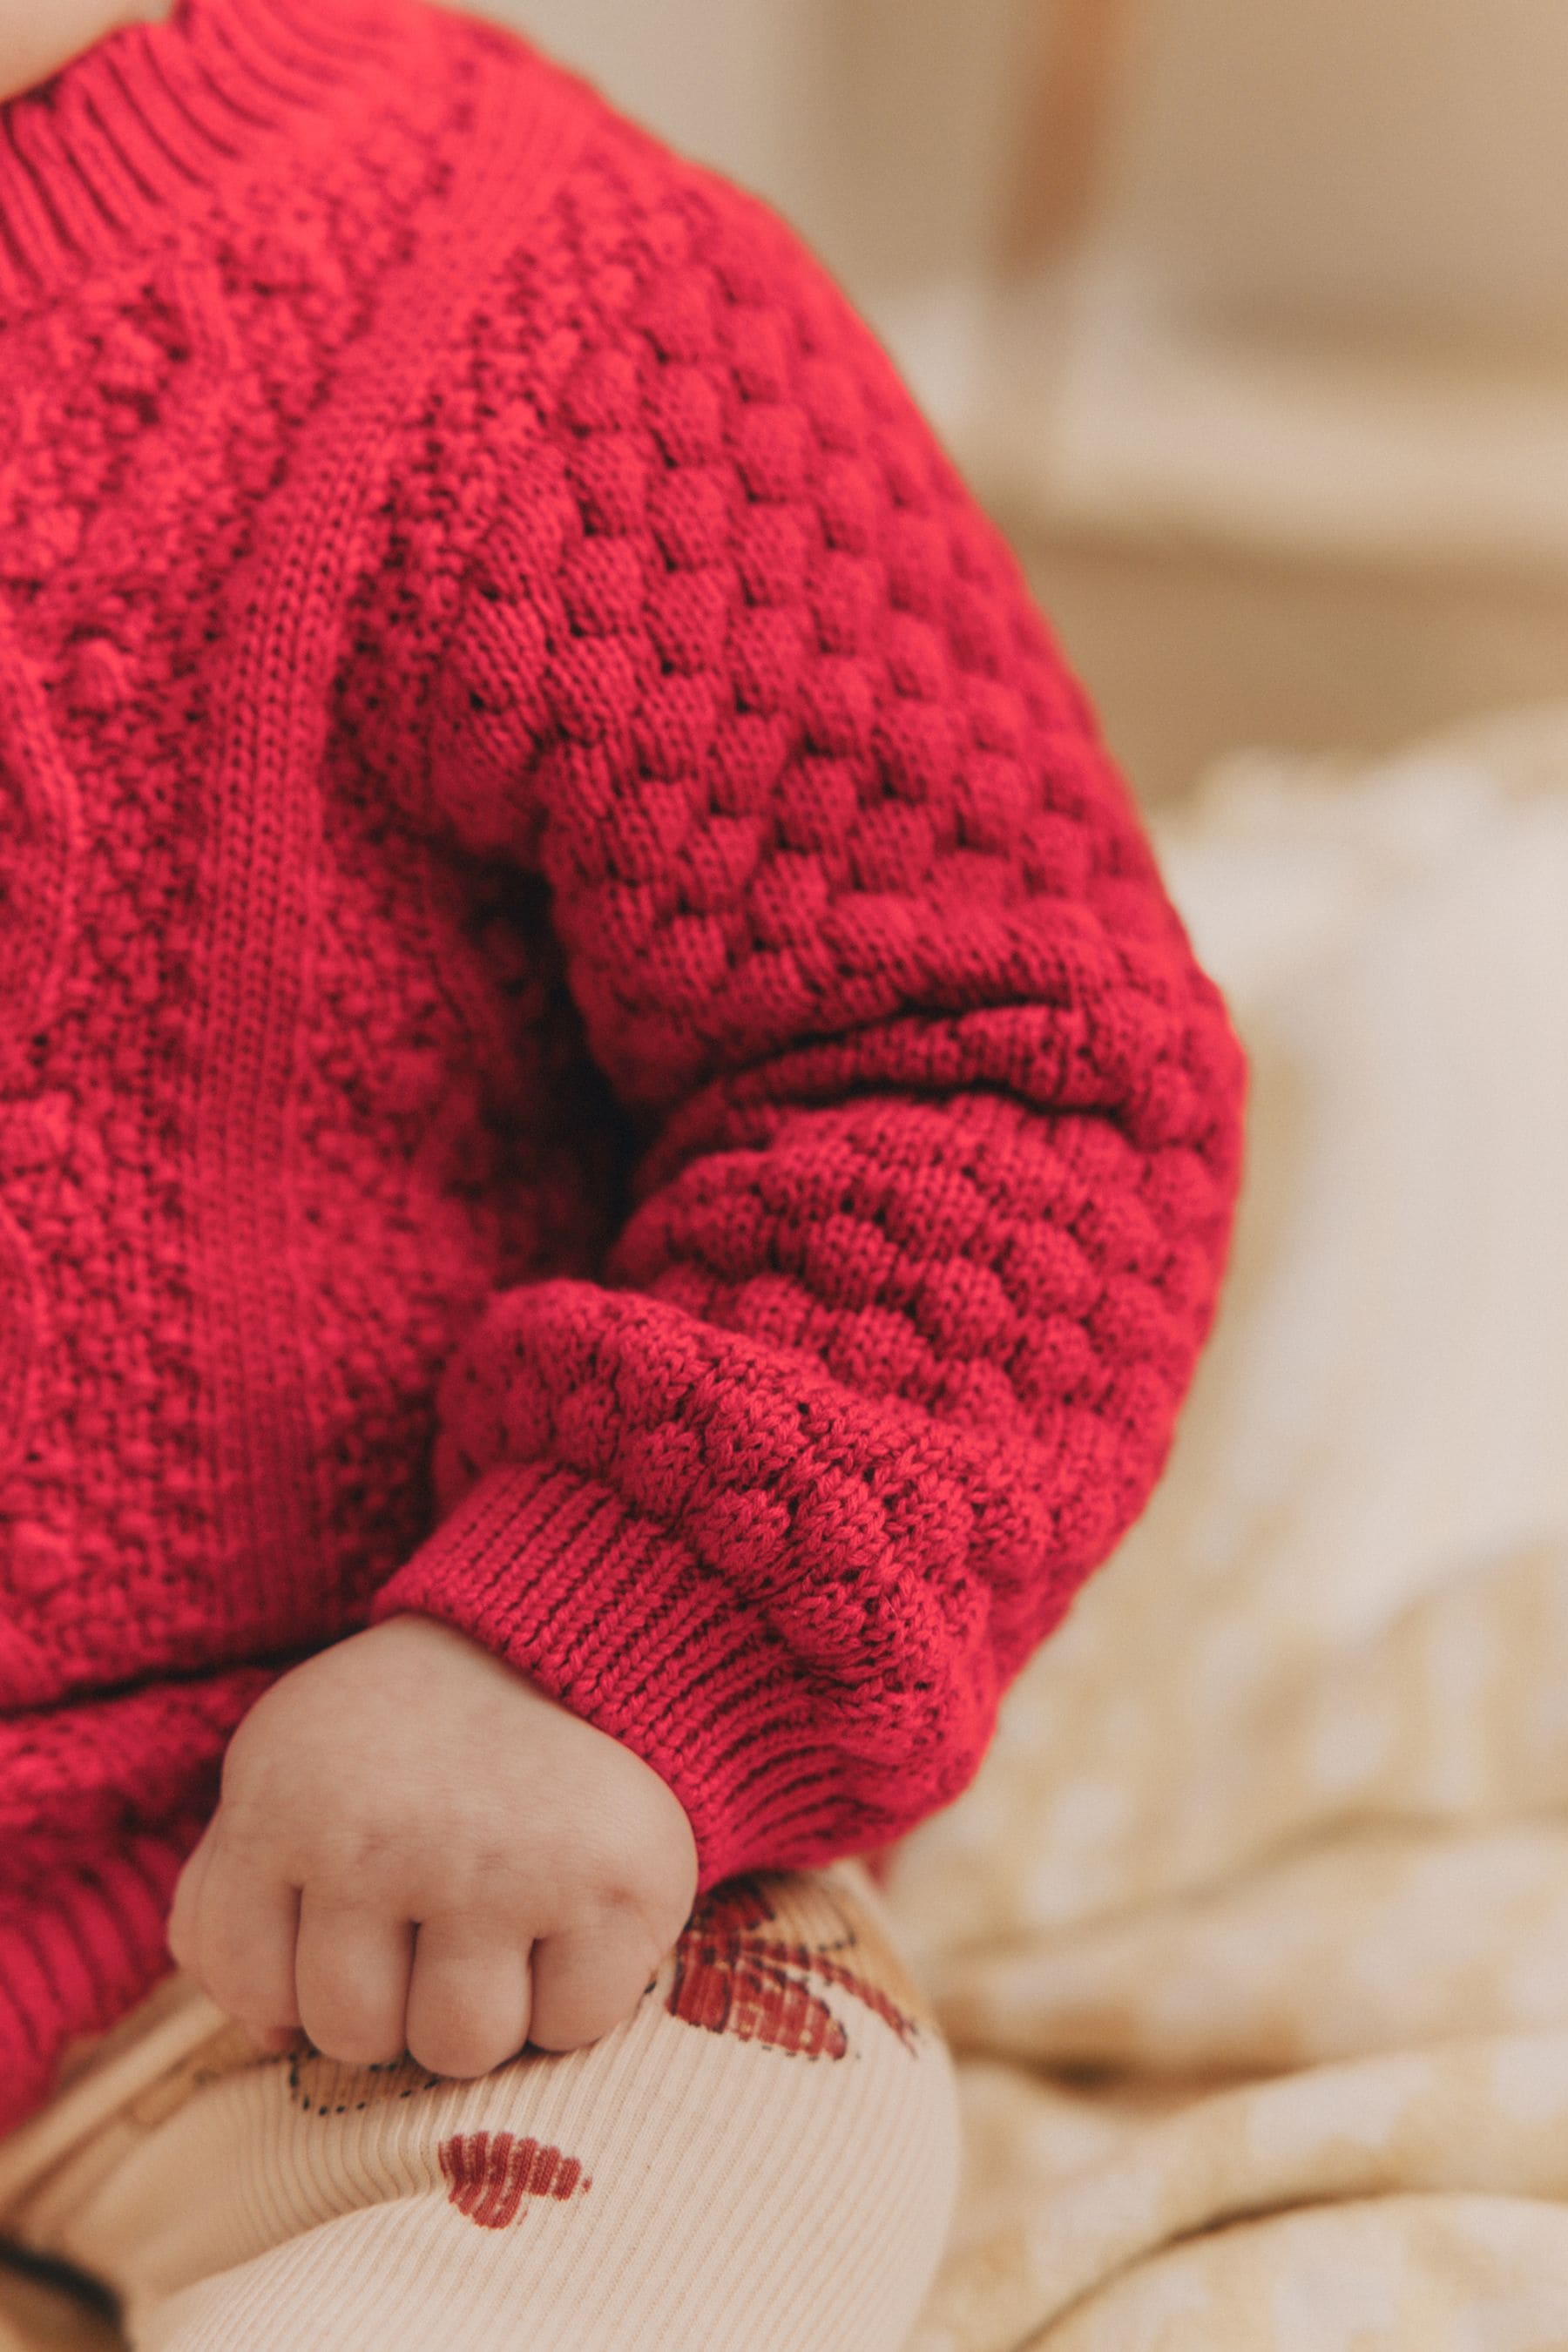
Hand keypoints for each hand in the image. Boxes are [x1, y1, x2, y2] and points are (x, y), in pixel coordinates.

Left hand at [166, 1613, 699, 2077]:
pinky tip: (572, 1913)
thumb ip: (231, 1894)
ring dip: (484, 2006)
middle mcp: (384, 1841)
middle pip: (355, 2035)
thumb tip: (267, 2033)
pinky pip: (573, 2028)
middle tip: (438, 1910)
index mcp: (284, 1805)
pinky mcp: (615, 1887)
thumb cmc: (414, 1732)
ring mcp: (504, 1867)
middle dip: (396, 1996)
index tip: (351, 1914)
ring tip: (503, 1918)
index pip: (249, 1986)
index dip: (297, 1981)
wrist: (569, 1634)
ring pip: (460, 2048)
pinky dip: (577, 1995)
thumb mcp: (288, 1770)